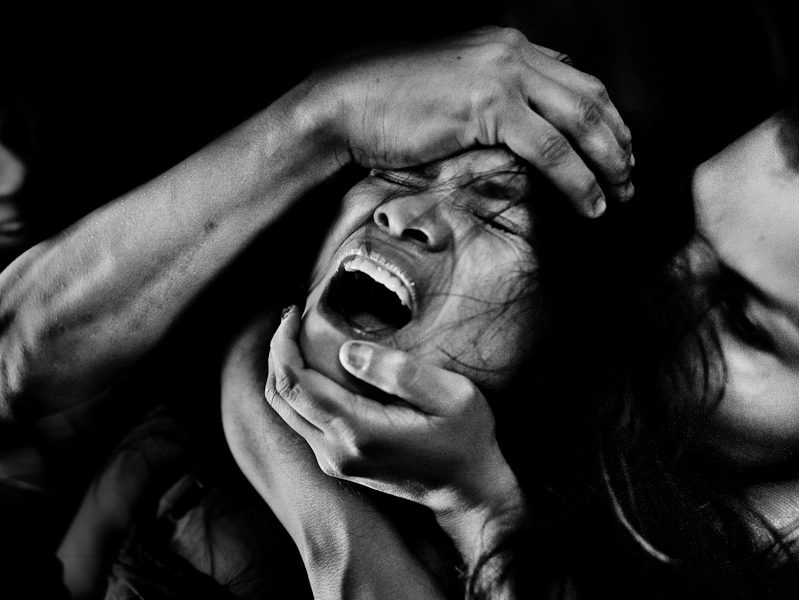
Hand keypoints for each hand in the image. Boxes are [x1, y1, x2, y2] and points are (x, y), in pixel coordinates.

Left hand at [265, 307, 526, 538]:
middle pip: (280, 395)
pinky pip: (300, 419)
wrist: (467, 492)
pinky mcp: (337, 462)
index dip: (284, 343)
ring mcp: (333, 460)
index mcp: (358, 431)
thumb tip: (347, 351)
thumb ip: (399, 372)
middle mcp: (335, 451)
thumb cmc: (466, 440)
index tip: (293, 312)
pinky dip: (297, 387)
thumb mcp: (451, 396)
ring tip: (299, 334)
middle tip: (292, 316)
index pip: (295, 383)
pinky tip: (316, 364)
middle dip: (278, 351)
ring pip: (285, 409)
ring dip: (284, 369)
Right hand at [318, 25, 633, 216]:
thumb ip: (493, 103)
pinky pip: (551, 148)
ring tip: (619, 197)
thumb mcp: (451, 93)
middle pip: (591, 97)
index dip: (605, 120)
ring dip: (609, 164)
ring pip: (580, 121)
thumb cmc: (388, 106)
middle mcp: (512, 52)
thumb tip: (523, 134)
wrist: (345, 103)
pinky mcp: (488, 106)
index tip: (616, 152)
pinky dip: (578, 180)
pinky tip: (590, 203)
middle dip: (618, 142)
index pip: (576, 80)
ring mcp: (501, 75)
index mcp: (506, 47)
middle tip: (630, 178)